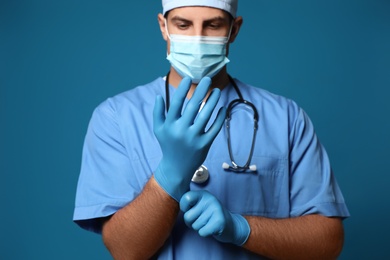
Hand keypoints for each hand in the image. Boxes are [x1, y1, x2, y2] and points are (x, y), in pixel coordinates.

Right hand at [153, 77, 225, 200]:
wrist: (176, 168)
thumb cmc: (168, 145)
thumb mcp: (158, 129)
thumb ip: (158, 112)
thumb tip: (159, 95)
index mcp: (170, 125)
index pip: (176, 103)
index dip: (182, 89)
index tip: (189, 78)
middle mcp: (181, 131)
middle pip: (193, 106)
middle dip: (201, 90)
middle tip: (208, 78)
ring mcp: (194, 138)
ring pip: (206, 115)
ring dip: (213, 101)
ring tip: (217, 91)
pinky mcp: (205, 144)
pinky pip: (214, 128)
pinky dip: (220, 117)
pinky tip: (222, 108)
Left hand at [180, 190, 249, 245]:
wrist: (232, 225)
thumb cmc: (211, 216)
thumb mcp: (201, 205)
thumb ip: (190, 202)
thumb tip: (175, 200)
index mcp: (203, 194)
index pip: (186, 198)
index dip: (185, 208)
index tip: (191, 209)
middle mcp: (210, 199)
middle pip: (188, 216)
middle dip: (191, 223)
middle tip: (201, 220)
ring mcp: (216, 209)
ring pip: (195, 226)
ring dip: (199, 228)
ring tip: (208, 223)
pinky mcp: (219, 221)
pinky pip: (202, 232)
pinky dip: (205, 233)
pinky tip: (212, 228)